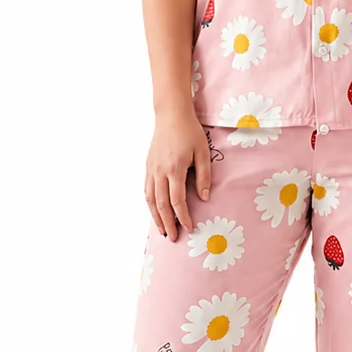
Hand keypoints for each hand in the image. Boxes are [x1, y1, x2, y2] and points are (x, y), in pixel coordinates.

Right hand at [145, 107, 211, 240]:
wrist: (171, 114)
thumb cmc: (190, 131)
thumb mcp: (203, 152)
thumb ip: (204, 176)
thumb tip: (204, 198)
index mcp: (175, 168)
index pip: (177, 200)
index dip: (183, 216)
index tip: (189, 228)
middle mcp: (160, 171)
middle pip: (161, 204)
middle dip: (167, 222)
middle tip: (173, 237)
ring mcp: (151, 168)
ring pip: (150, 199)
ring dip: (155, 216)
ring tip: (162, 230)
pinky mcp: (148, 165)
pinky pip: (146, 189)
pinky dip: (150, 204)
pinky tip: (154, 211)